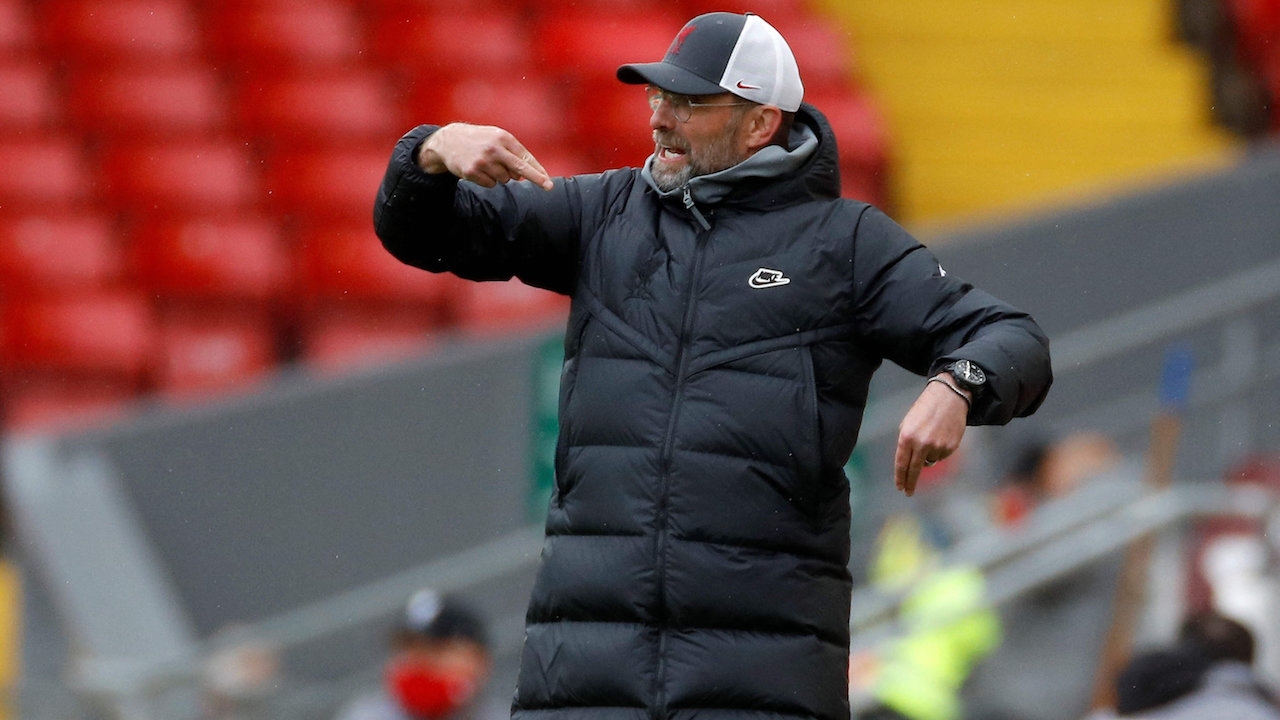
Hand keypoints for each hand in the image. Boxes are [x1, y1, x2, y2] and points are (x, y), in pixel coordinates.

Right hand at [417, 122, 553, 190]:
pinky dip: (489, 180)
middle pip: (520, 169)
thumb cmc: (479, 140)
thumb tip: (523, 175)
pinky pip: (491, 184)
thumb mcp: (496, 138)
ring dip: (501, 176)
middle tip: (548, 187)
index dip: (538, 171)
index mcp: (502, 137)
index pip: (524, 157)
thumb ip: (512, 152)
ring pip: (505, 179)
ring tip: (489, 164)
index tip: (548, 182)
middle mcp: (493, 149)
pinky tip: (480, 169)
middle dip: (536, 179)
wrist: (449, 141)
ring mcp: (483, 161)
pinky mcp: (472, 172)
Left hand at [893, 375, 969, 496]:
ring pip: (930, 462)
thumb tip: (911, 462)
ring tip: (931, 438)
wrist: (949, 397)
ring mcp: (937, 446)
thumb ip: (906, 443)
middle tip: (908, 492)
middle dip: (910, 482)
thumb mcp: (908, 423)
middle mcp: (921, 444)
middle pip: (914, 470)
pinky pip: (941, 456)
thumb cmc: (925, 408)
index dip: (900, 477)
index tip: (900, 488)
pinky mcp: (950, 447)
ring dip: (928, 457)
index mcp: (907, 437)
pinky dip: (939, 451)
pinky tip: (941, 436)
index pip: (901, 463)